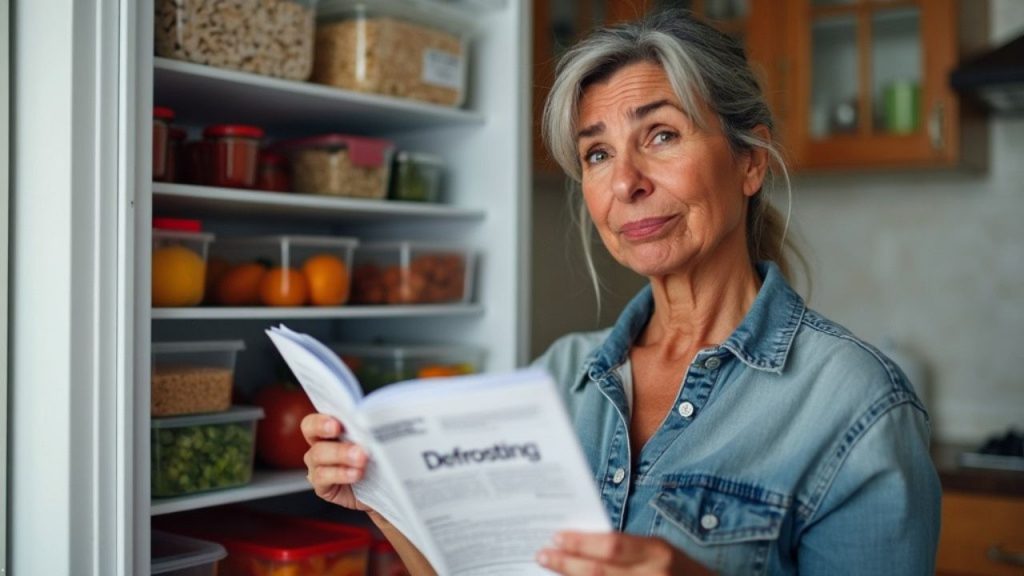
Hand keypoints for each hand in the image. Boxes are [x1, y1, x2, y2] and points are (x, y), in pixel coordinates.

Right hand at [300, 413, 370, 510]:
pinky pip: (323, 477)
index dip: (321, 418)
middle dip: (324, 428)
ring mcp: (317, 465)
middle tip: (340, 429)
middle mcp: (320, 444)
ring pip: (318, 454)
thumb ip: (369, 427)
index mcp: (330, 428)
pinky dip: (340, 474)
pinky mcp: (322, 486)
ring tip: (361, 458)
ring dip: (340, 454)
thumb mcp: (375, 440)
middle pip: (311, 431)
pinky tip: (356, 474)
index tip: (336, 421)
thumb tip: (376, 416)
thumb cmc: (378, 460)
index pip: (317, 417)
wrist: (382, 491)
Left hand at [536, 531, 713, 575]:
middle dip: (566, 564)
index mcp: (658, 553)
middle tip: (543, 555)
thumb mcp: (660, 552)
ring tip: (551, 569)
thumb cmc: (679, 572)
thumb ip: (628, 550)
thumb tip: (584, 543)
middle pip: (599, 572)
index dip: (581, 543)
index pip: (612, 546)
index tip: (557, 537)